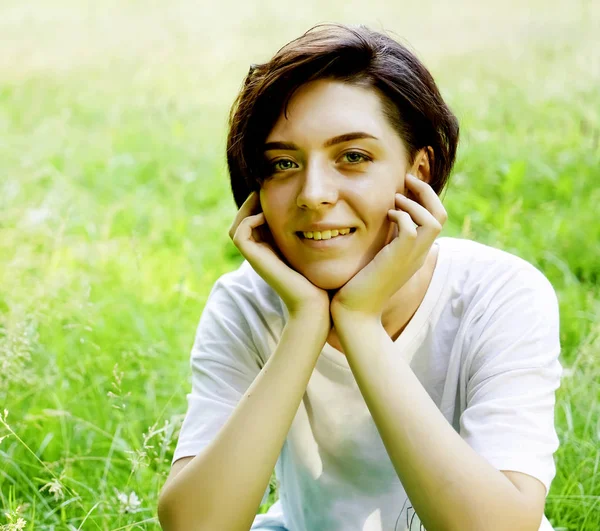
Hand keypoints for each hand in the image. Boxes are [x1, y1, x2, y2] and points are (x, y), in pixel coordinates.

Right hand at [229, 191, 331, 321]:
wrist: (315, 304)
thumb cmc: (320, 280)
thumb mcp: (316, 250)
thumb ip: (312, 234)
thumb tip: (326, 213)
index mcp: (271, 249)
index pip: (255, 220)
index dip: (260, 204)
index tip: (277, 189)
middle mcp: (260, 253)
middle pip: (243, 220)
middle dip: (252, 202)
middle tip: (265, 187)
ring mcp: (256, 257)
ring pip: (238, 225)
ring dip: (248, 207)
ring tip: (263, 196)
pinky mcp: (255, 260)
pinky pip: (240, 233)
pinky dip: (249, 220)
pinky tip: (267, 215)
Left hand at [330, 174, 447, 320]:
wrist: (354, 312)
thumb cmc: (358, 286)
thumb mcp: (376, 257)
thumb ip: (384, 238)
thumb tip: (381, 217)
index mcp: (415, 253)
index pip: (435, 219)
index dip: (425, 199)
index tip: (406, 186)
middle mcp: (419, 254)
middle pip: (441, 215)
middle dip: (427, 192)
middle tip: (407, 179)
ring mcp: (411, 257)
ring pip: (434, 220)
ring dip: (415, 202)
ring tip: (396, 198)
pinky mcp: (398, 259)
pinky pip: (411, 228)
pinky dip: (401, 216)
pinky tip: (386, 215)